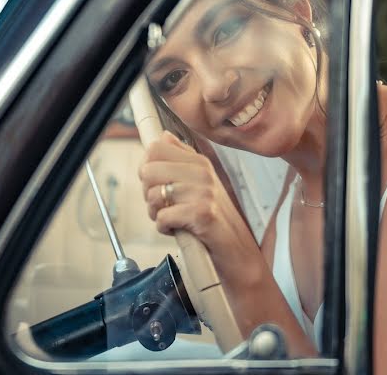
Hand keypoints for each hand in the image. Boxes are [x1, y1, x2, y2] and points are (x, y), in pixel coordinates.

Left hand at [138, 131, 258, 267]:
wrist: (239, 251)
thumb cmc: (216, 219)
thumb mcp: (200, 183)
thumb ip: (181, 159)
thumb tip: (164, 136)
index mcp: (199, 161)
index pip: (156, 147)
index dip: (147, 167)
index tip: (157, 184)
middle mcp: (202, 172)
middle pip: (148, 170)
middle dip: (148, 192)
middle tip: (163, 206)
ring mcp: (204, 192)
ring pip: (153, 195)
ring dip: (156, 213)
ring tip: (172, 219)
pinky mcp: (202, 214)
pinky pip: (163, 217)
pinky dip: (164, 228)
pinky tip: (177, 230)